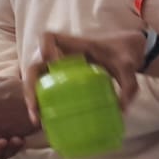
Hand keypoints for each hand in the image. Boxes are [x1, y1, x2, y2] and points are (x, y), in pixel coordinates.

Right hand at [23, 30, 146, 125]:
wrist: (129, 52)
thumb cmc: (123, 53)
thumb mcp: (128, 67)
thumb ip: (128, 86)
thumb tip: (121, 110)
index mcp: (75, 45)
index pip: (49, 37)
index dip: (45, 49)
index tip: (53, 64)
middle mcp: (63, 55)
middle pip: (35, 64)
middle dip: (30, 85)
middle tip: (35, 107)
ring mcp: (61, 67)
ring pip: (36, 78)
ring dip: (32, 97)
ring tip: (37, 119)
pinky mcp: (64, 78)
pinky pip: (46, 86)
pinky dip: (41, 102)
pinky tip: (45, 120)